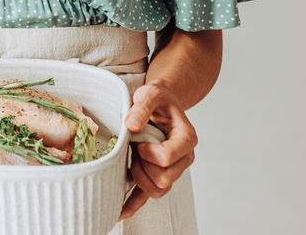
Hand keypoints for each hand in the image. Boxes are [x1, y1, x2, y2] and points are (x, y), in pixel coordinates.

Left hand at [119, 83, 196, 220]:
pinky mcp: (160, 175)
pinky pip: (148, 196)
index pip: (168, 157)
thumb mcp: (150, 94)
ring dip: (139, 176)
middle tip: (135, 147)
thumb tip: (132, 125)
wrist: (161, 103)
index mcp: (186, 138)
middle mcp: (184, 158)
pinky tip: (119, 212)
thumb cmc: (158, 99)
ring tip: (133, 156)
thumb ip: (142, 107)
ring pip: (158, 190)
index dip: (148, 152)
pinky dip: (134, 204)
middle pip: (164, 178)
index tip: (139, 140)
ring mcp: (174, 169)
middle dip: (143, 165)